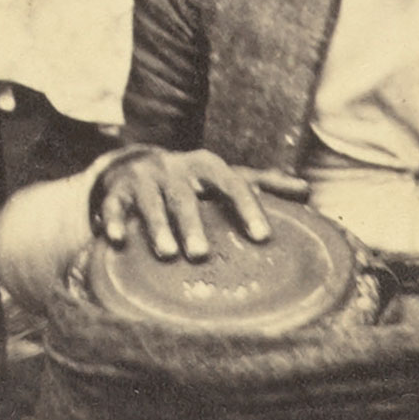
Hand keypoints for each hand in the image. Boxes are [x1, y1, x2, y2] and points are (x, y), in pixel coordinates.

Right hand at [84, 145, 305, 262]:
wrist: (138, 166)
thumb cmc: (194, 182)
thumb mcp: (226, 177)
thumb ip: (264, 184)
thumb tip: (306, 190)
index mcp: (205, 165)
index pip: (230, 182)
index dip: (246, 207)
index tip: (262, 237)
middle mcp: (173, 168)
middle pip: (184, 195)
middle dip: (192, 223)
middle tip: (201, 253)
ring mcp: (143, 179)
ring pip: (149, 201)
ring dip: (157, 226)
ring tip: (167, 254)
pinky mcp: (117, 191)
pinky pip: (112, 205)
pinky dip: (113, 221)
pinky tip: (116, 240)